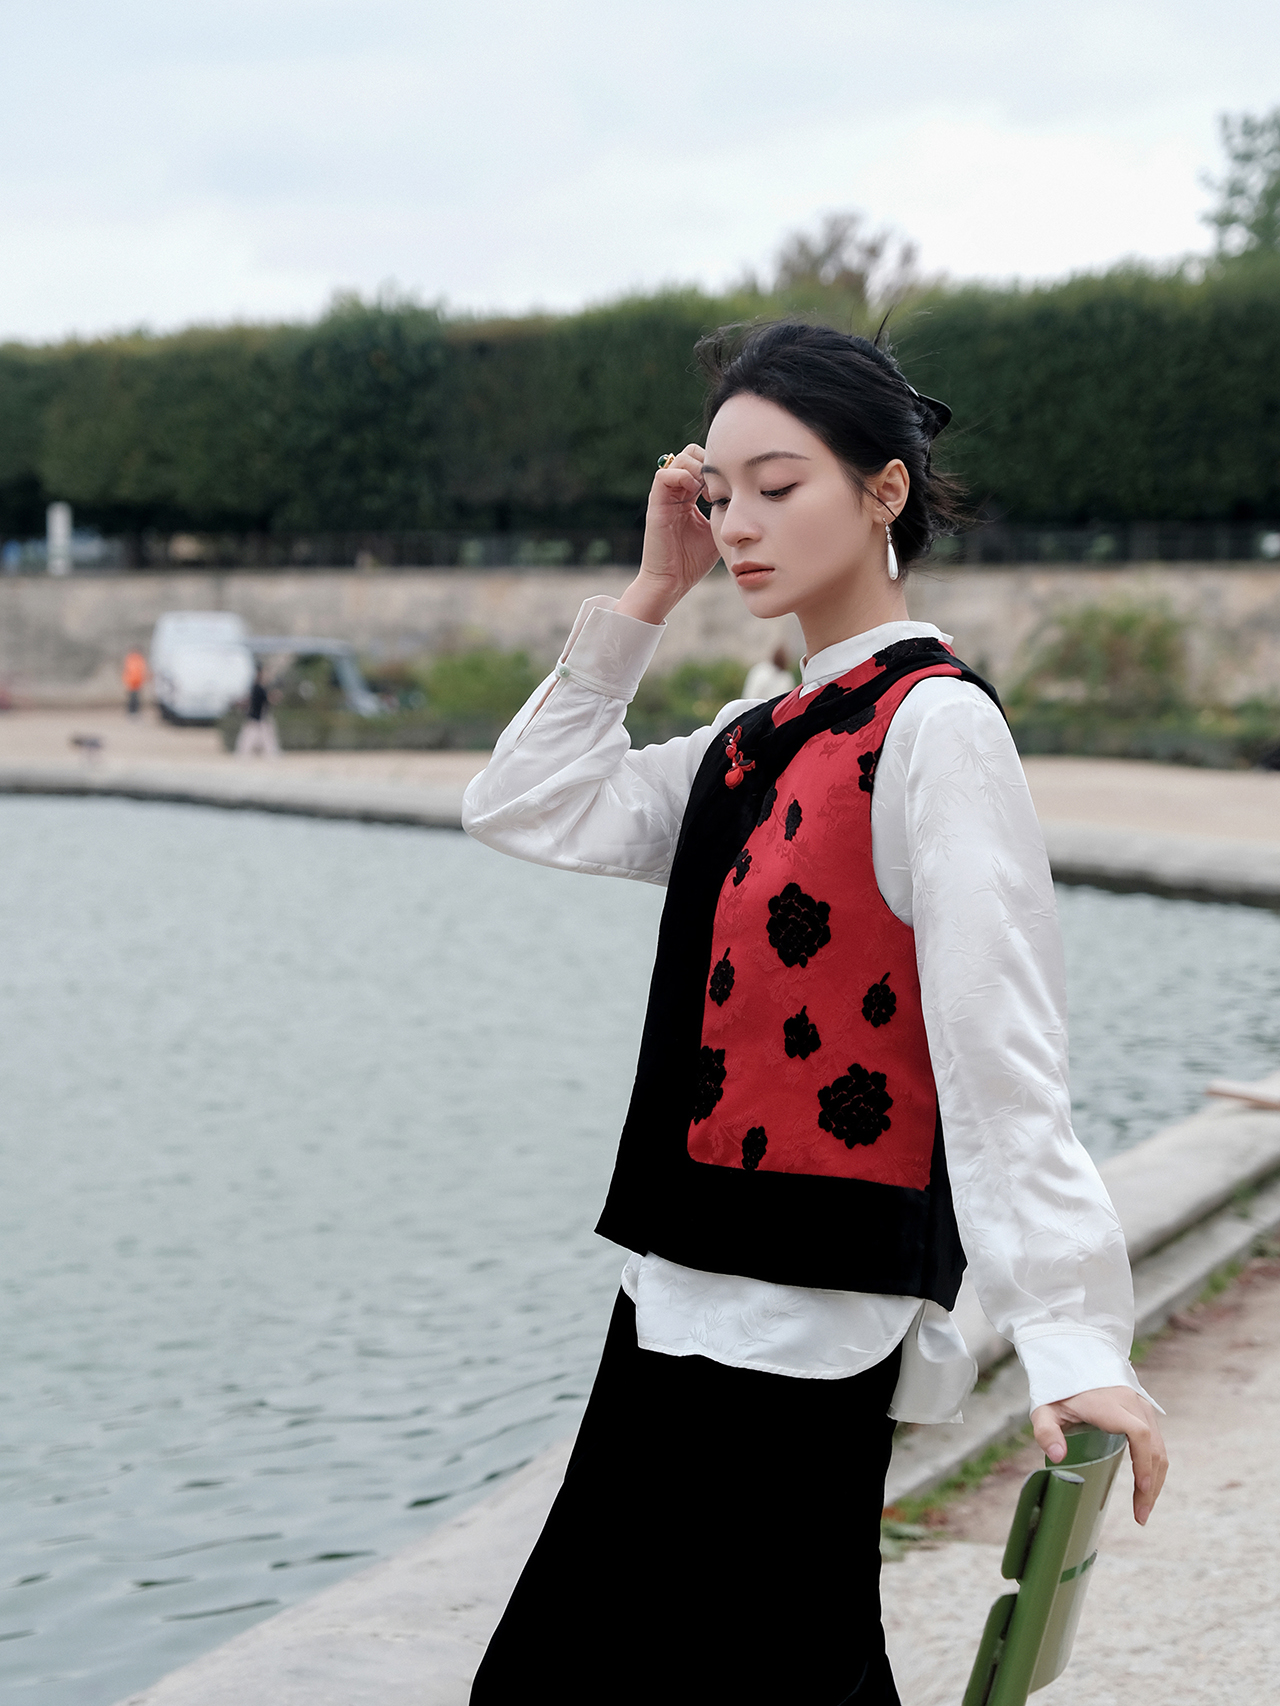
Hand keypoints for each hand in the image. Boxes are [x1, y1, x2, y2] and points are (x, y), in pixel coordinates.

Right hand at [615, 445, 718, 624]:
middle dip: (707, 463)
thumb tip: (749, 500)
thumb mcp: (718, 530)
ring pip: (679, 459)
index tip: (727, 489)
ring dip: (697, 469)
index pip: (702, 463)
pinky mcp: (656, 503)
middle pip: (691, 453)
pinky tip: (696, 495)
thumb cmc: (693, 561)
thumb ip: (727, 512)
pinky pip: (664, 475)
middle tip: (717, 487)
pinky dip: (682, 477)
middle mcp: (676, 492)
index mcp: (689, 496)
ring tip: (706, 492)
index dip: (716, 469)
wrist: (672, 581)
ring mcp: (665, 496)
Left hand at [1031, 1386, 1167, 1525]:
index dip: (1144, 1462)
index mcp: (1110, 1404)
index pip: (1138, 1434)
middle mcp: (1131, 1403)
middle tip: (1141, 1516)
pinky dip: (1154, 1466)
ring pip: (1159, 1447)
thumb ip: (1047, 1431)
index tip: (1143, 1488)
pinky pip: (1156, 1441)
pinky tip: (1146, 1486)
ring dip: (1155, 1479)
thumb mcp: (1044, 1409)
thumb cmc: (1058, 1387)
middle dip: (1151, 1485)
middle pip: (1154, 1448)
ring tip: (1143, 1508)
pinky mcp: (1142, 1410)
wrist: (1072, 1358)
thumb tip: (1058, 1457)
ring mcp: (1140, 1406)